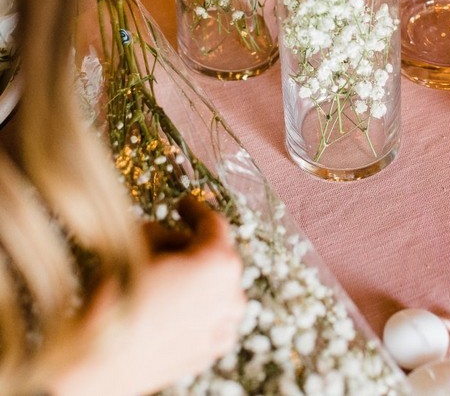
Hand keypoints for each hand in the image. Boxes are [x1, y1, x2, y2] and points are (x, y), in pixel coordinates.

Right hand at [52, 197, 244, 395]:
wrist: (99, 362)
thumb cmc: (118, 299)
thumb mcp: (138, 246)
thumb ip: (161, 233)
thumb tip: (163, 237)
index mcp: (219, 263)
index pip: (213, 223)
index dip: (194, 209)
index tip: (182, 204)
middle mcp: (231, 296)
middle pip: (213, 256)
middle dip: (188, 246)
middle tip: (156, 243)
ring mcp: (222, 328)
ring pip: (211, 288)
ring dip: (190, 278)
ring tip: (155, 278)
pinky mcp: (208, 352)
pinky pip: (206, 317)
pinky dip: (190, 307)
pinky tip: (161, 307)